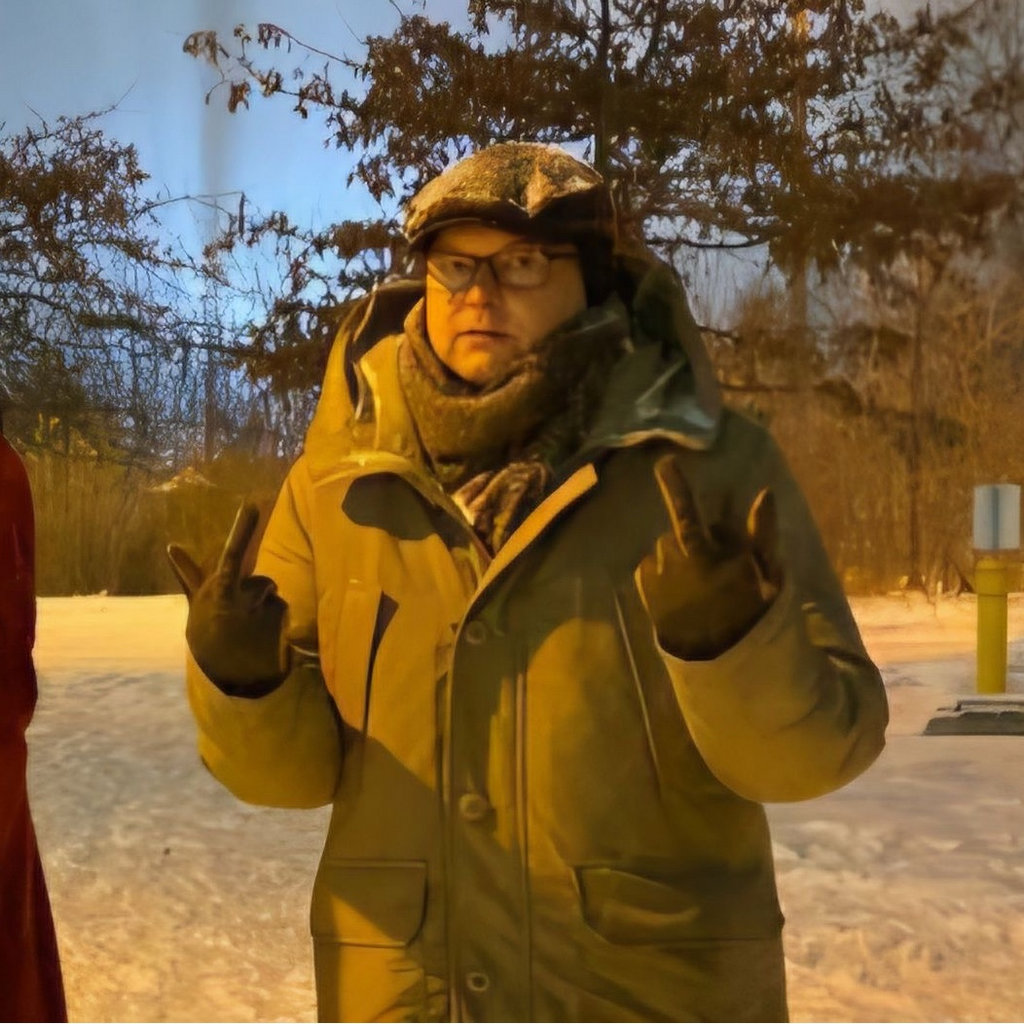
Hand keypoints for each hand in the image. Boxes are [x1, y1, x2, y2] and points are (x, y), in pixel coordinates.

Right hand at [167, 503, 289, 692]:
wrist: (223, 675)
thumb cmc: (208, 633)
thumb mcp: (196, 604)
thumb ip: (188, 574)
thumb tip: (170, 545)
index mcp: (216, 591)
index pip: (230, 555)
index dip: (241, 530)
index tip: (251, 505)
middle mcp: (239, 600)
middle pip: (262, 582)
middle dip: (258, 594)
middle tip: (242, 619)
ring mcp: (260, 613)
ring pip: (273, 597)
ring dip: (266, 609)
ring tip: (250, 631)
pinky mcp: (278, 624)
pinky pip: (282, 611)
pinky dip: (276, 623)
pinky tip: (263, 639)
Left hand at [638, 454, 781, 659]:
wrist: (721, 660)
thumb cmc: (752, 615)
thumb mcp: (770, 576)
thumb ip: (764, 533)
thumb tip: (764, 494)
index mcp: (706, 556)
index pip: (687, 512)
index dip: (675, 486)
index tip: (664, 461)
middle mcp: (675, 563)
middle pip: (682, 532)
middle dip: (696, 539)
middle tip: (716, 564)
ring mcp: (658, 578)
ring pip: (665, 550)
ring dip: (679, 556)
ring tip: (698, 582)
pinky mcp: (646, 592)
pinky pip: (650, 568)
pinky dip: (663, 571)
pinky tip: (681, 590)